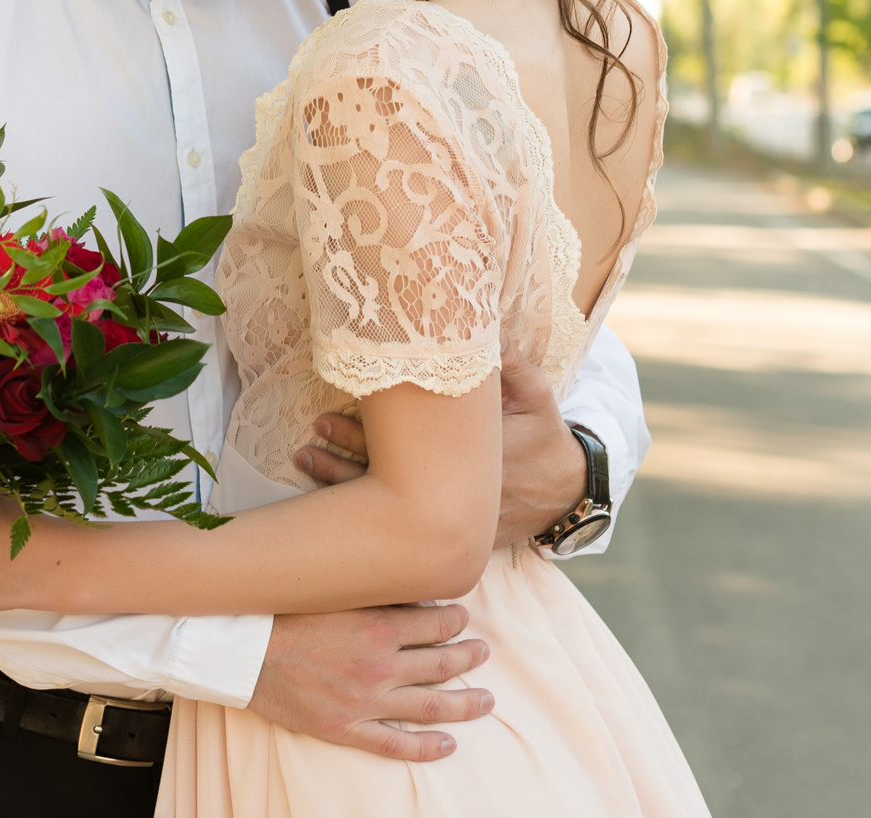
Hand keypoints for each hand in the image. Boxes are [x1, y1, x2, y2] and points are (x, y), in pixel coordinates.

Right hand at [248, 604, 491, 760]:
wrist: (242, 652)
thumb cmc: (281, 614)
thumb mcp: (332, 591)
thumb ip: (371, 593)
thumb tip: (407, 589)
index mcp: (377, 626)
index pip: (436, 624)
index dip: (456, 620)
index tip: (462, 618)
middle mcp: (379, 666)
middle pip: (442, 663)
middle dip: (469, 656)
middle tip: (483, 653)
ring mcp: (365, 701)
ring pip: (431, 706)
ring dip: (465, 703)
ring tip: (486, 700)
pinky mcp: (346, 728)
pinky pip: (395, 745)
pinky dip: (426, 748)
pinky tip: (448, 745)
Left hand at [293, 350, 584, 549]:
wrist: (566, 492)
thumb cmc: (544, 434)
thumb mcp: (537, 397)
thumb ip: (513, 365)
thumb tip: (490, 332)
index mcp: (471, 458)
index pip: (402, 450)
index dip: (359, 436)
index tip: (321, 419)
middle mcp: (458, 496)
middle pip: (386, 484)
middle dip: (341, 466)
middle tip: (304, 445)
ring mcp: (455, 521)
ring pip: (388, 514)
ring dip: (343, 488)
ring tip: (304, 464)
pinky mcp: (453, 538)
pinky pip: (402, 532)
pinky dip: (369, 521)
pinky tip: (331, 509)